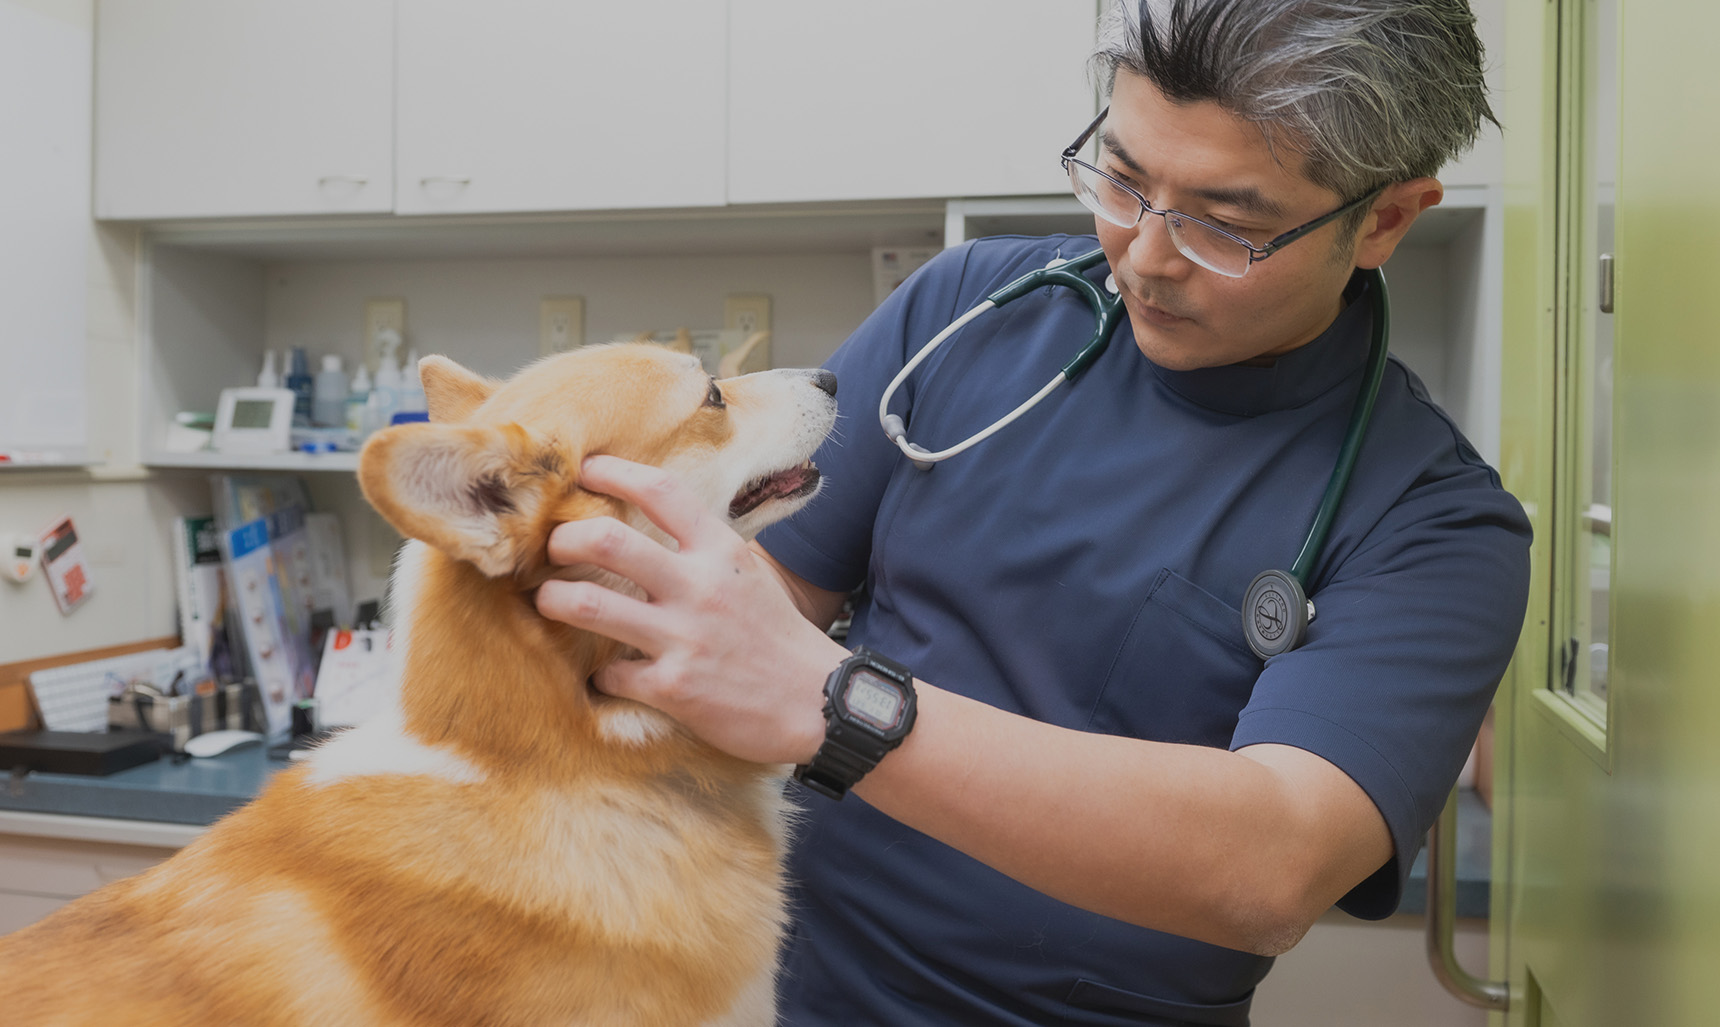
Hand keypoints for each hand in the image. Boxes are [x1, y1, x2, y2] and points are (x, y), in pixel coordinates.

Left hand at [534, 455, 847, 764]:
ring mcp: (684, 637)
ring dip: (555, 600)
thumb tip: (652, 527)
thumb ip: (703, 550)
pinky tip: (603, 675)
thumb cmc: (777, 637)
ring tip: (548, 601)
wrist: (816, 702)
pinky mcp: (673, 688)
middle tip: (551, 549)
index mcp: (720, 552)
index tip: (583, 470)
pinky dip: (599, 675)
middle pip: (606, 542)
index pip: (660, 491)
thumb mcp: (748, 575)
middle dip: (563, 540)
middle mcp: (699, 587)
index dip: (613, 473)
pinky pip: (610, 674)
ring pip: (591, 605)